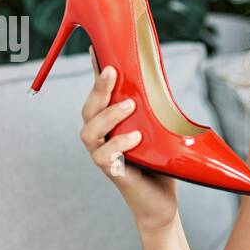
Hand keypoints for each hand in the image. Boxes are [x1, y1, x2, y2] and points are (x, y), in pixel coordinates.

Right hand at [79, 61, 178, 232]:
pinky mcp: (112, 172)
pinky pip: (104, 157)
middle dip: (98, 88)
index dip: (95, 72)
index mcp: (111, 123)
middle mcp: (102, 137)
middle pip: (89, 109)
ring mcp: (103, 155)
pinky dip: (118, 145)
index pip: (100, 94)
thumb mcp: (159, 130)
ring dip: (107, 115)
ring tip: (129, 105)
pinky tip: (134, 138)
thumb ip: (153, 109)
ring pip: (90, 131)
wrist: (161, 201)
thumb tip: (158, 79)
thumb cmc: (160, 164)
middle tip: (112, 70)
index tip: (96, 48)